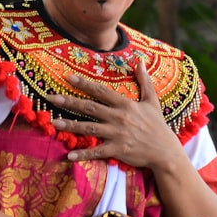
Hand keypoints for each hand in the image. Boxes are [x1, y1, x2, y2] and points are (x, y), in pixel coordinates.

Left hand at [49, 60, 182, 170]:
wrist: (165, 151)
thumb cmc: (157, 125)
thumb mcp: (152, 101)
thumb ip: (145, 81)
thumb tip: (141, 61)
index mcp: (125, 104)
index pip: (101, 91)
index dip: (84, 84)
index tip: (68, 77)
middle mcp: (119, 117)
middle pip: (90, 108)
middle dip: (69, 102)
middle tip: (51, 98)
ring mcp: (117, 134)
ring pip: (89, 128)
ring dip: (70, 125)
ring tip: (54, 123)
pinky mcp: (117, 150)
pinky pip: (97, 152)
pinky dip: (83, 154)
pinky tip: (69, 155)